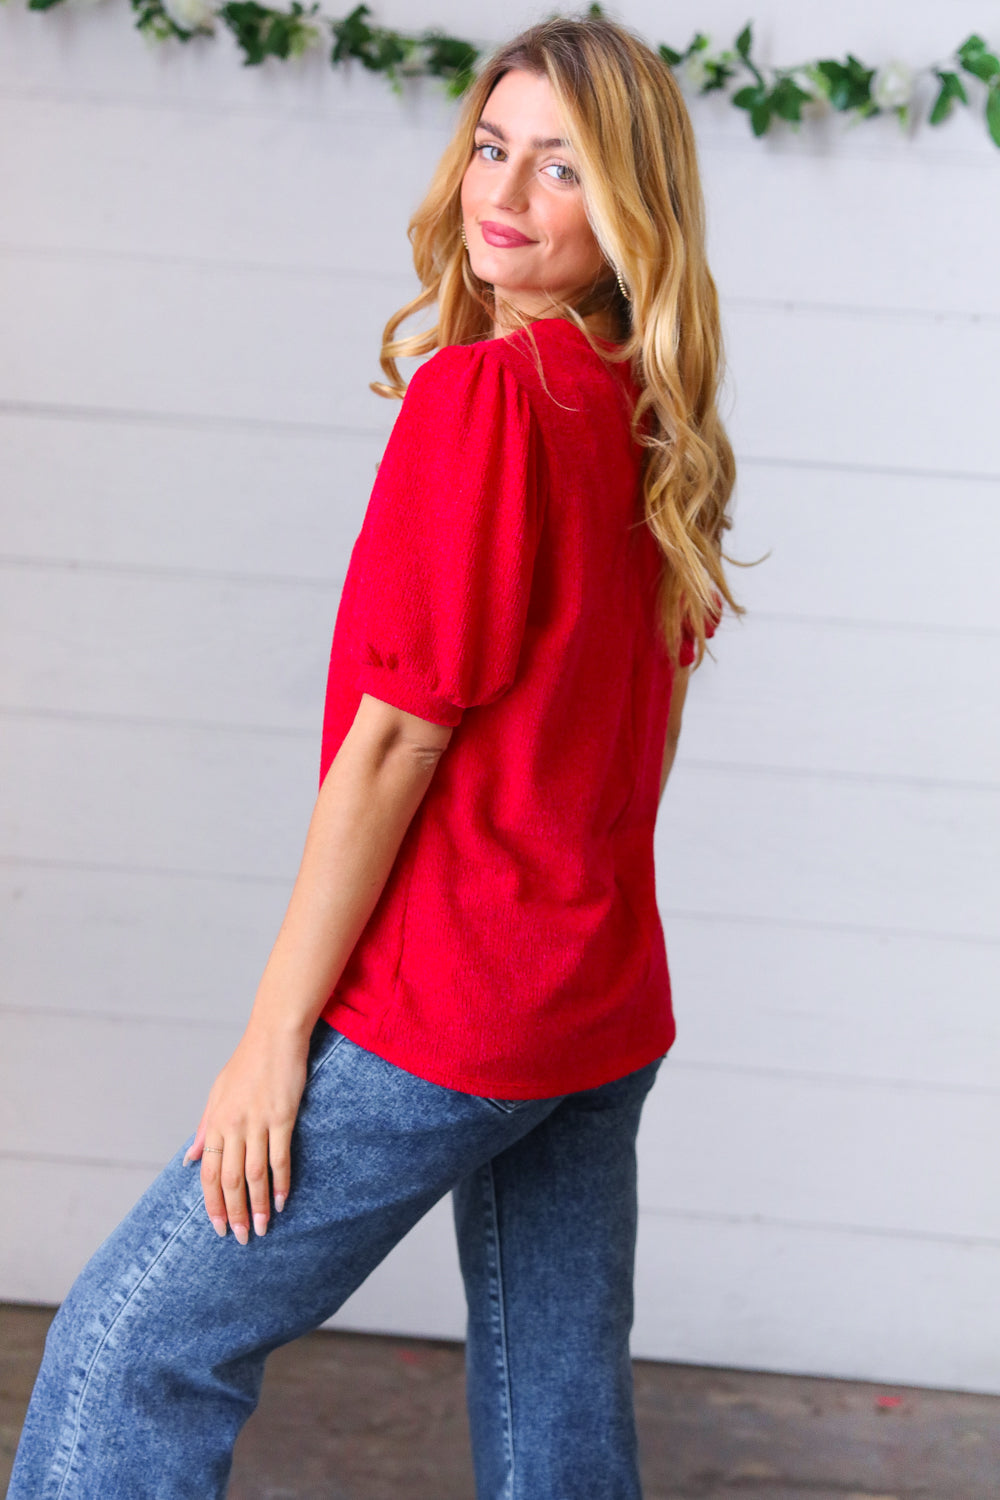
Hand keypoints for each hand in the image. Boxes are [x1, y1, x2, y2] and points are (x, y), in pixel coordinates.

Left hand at [183, 1020, 309, 1244]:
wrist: (274, 1036)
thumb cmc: (246, 1063)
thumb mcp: (217, 1093)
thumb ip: (204, 1128)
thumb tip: (188, 1158)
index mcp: (215, 1122)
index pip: (208, 1173)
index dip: (212, 1204)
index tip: (218, 1227)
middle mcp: (233, 1126)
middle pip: (229, 1180)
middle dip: (234, 1213)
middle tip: (241, 1238)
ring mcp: (258, 1123)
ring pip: (254, 1175)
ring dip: (259, 1206)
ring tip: (262, 1229)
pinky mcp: (282, 1117)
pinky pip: (280, 1158)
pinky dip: (281, 1183)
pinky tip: (284, 1201)